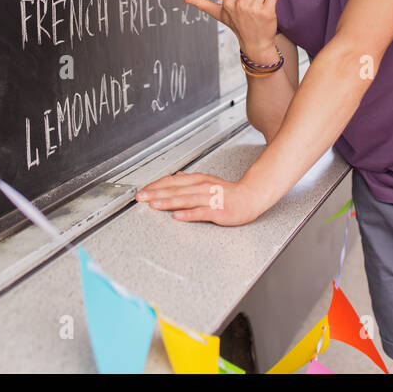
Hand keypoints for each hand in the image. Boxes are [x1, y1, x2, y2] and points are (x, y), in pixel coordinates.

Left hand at [134, 172, 267, 225]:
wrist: (251, 197)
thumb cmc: (229, 192)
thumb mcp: (208, 181)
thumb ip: (190, 180)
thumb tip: (177, 175)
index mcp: (199, 180)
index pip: (173, 181)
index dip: (156, 185)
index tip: (143, 190)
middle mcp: (202, 187)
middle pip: (176, 189)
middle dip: (156, 193)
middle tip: (141, 197)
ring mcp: (210, 199)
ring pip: (186, 199)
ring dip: (168, 202)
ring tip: (154, 205)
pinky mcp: (218, 211)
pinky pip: (201, 212)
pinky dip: (188, 214)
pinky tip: (177, 216)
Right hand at [183, 0, 278, 61]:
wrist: (255, 44)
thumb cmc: (237, 25)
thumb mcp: (219, 15)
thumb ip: (203, 4)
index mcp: (227, 2)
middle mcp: (239, 4)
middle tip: (251, 6)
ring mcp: (254, 8)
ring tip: (258, 9)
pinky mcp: (267, 12)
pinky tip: (267, 10)